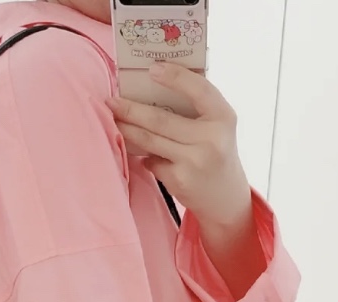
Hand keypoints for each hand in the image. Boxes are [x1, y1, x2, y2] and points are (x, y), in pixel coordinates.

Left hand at [107, 63, 251, 235]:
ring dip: (127, 130)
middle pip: (161, 119)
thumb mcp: (217, 126)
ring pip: (150, 140)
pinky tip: (141, 152)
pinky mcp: (180, 180)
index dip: (175, 77)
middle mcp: (211, 139)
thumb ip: (196, 106)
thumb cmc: (215, 150)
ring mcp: (195, 161)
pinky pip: (152, 160)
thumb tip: (152, 83)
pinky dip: (144, 155)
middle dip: (131, 110)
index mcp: (223, 117)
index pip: (199, 89)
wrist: (225, 196)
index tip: (152, 68)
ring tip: (113, 119)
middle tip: (111, 101)